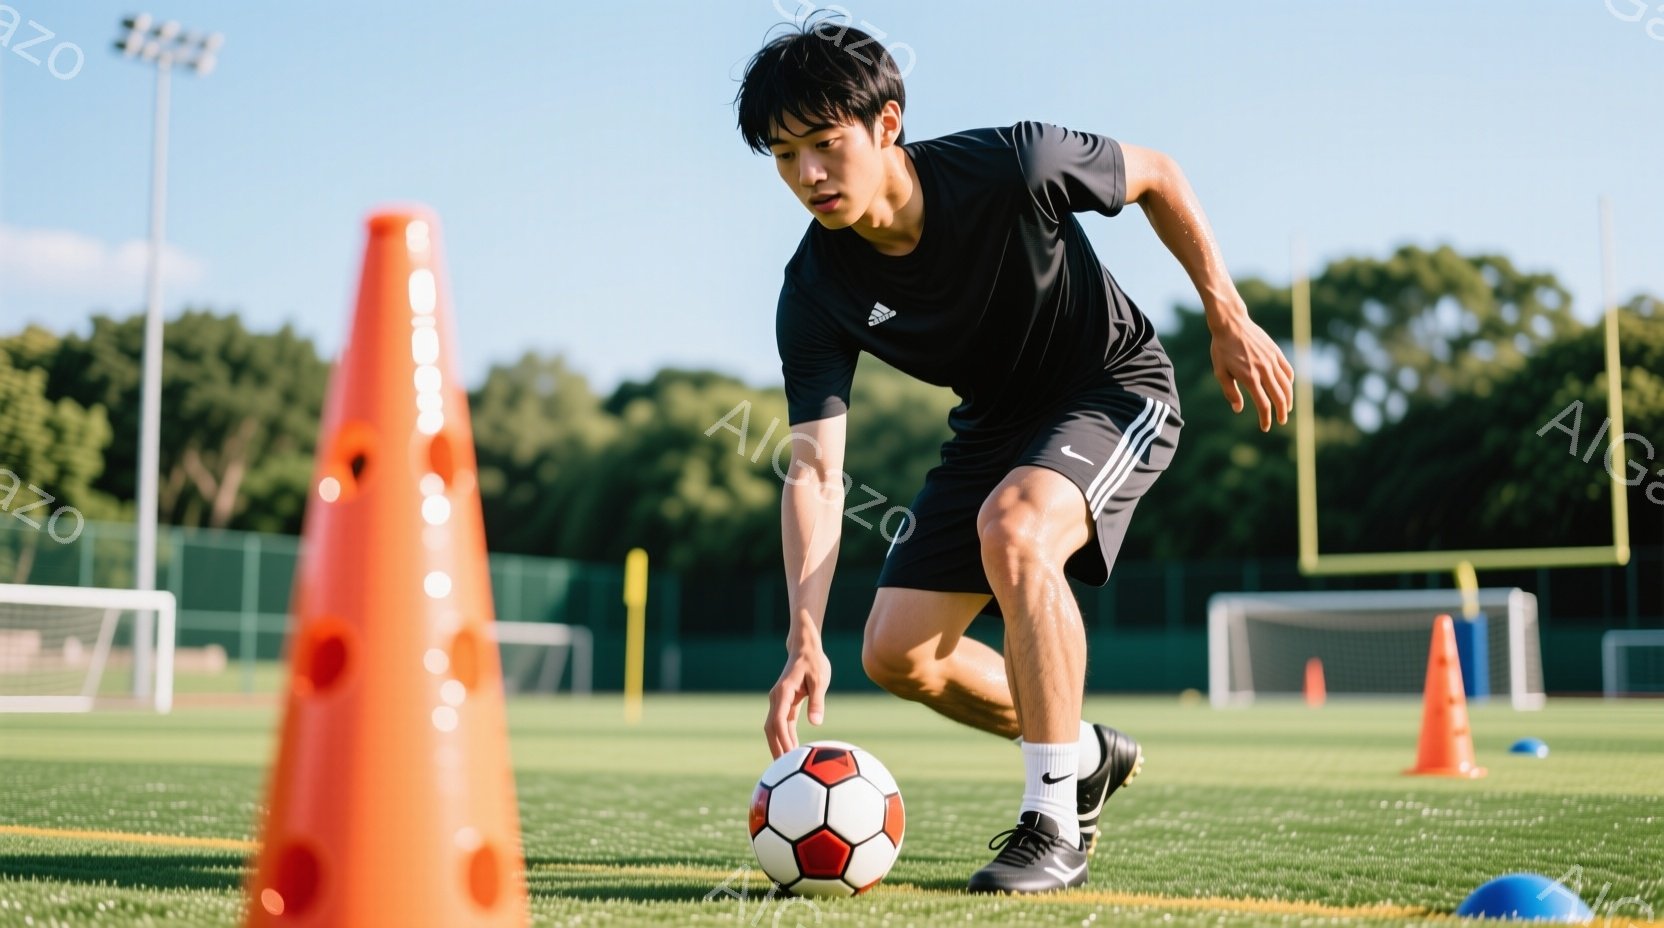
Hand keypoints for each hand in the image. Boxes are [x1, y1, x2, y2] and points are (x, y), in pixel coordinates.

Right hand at [764, 646, 830, 757]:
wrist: (805, 648)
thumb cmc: (814, 662)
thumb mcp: (820, 680)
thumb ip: (817, 701)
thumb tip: (816, 724)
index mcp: (784, 693)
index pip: (778, 721)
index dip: (783, 740)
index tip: (789, 756)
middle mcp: (777, 698)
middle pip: (770, 728)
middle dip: (775, 748)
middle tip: (781, 770)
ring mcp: (779, 701)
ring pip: (774, 728)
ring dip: (779, 745)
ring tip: (786, 767)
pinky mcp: (785, 703)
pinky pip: (782, 724)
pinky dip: (786, 737)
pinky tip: (794, 751)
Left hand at [1209, 312, 1293, 430]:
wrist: (1231, 323)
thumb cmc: (1222, 348)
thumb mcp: (1220, 372)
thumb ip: (1230, 392)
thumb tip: (1238, 409)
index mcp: (1249, 378)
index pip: (1263, 405)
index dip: (1266, 418)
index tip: (1266, 427)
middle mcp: (1263, 370)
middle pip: (1279, 397)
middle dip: (1281, 412)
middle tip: (1281, 421)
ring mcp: (1271, 360)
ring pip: (1286, 385)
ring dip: (1288, 399)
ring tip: (1286, 408)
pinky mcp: (1275, 352)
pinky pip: (1287, 370)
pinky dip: (1289, 382)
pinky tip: (1286, 388)